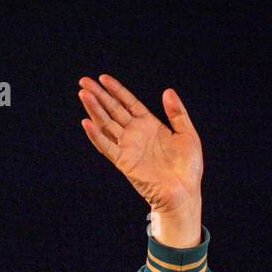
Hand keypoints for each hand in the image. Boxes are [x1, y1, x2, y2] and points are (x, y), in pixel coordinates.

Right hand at [77, 74, 203, 247]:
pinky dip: (96, 136)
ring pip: (107, 124)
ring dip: (94, 110)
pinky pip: (107, 147)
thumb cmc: (188, 168)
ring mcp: (128, 147)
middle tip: (84, 81)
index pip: (128, 103)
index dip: (116, 90)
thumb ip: (177, 113)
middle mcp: (136, 134)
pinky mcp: (124, 162)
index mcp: (150, 125)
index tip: (103, 78)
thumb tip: (168, 91)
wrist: (184, 193)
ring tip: (83, 95)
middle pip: (113, 110)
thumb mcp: (187, 134)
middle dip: (99, 96)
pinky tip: (87, 123)